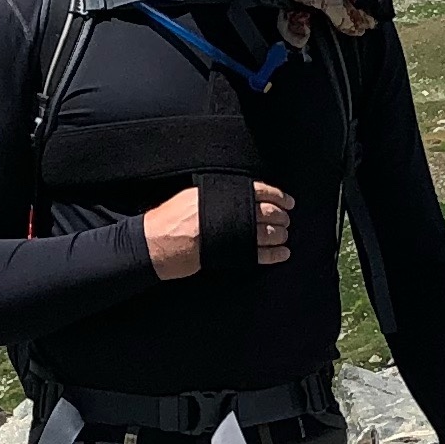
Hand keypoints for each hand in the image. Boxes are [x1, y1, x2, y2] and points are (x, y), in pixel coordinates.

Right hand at [140, 182, 293, 281]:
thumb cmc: (169, 219)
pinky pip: (259, 253)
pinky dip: (274, 254)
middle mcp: (228, 208)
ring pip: (267, 232)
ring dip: (279, 234)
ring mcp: (230, 232)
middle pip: (267, 211)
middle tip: (286, 220)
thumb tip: (245, 195)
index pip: (259, 189)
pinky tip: (283, 254)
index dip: (278, 196)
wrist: (156, 242)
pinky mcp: (229, 253)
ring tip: (284, 236)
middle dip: (281, 217)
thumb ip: (219, 193)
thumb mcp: (194, 195)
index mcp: (221, 190)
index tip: (289, 201)